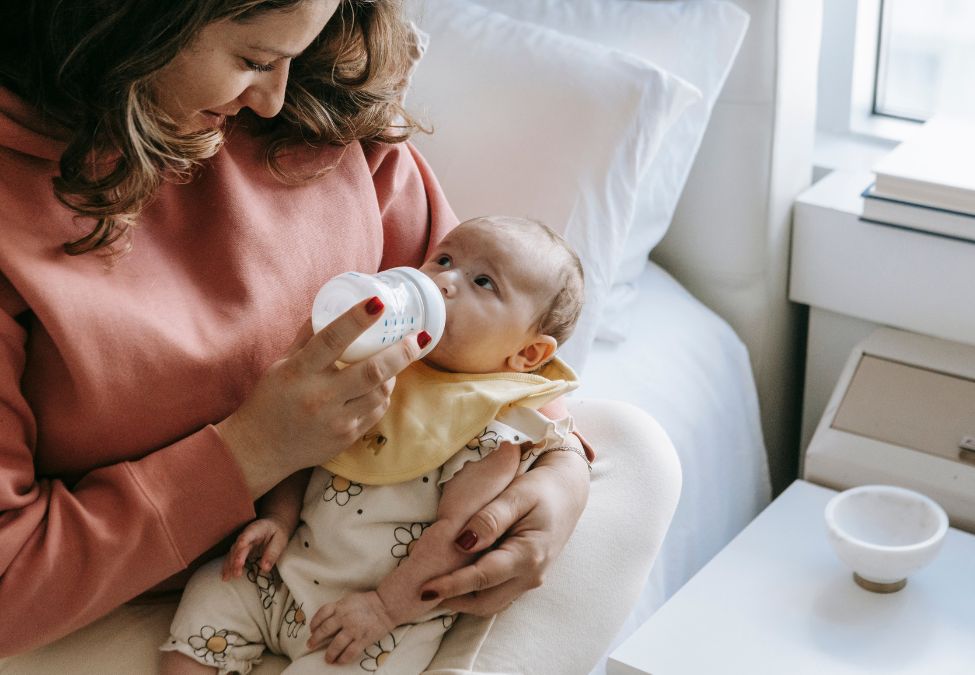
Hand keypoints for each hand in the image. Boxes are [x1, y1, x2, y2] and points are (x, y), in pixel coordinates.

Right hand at [216, 297, 426, 497]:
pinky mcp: (347, 437)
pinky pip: (376, 411)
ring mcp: (336, 421)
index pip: (332, 340)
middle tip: (419, 337)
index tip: (379, 303)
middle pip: (372, 372)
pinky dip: (383, 394)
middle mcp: (319, 397)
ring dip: (394, 373)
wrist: (262, 449)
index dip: (357, 320)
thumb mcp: (282, 363)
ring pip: (380, 393)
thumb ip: (308, 336)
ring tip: (398, 358)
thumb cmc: (270, 399)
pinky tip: (382, 383)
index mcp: (299, 372)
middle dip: (401, 352)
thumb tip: (331, 305)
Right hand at [221, 516, 290, 580]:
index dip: (243, 541)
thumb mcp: (280, 541)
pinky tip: (225, 576)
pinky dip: (228, 567)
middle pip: (239, 547)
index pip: (248, 534)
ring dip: (230, 565)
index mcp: (257, 529)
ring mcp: (241, 542)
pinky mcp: (239, 550)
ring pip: (232, 553)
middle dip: (237, 559)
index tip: (241, 548)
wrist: (273, 526)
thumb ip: (272, 553)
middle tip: (237, 573)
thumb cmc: (277, 533)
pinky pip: (232, 558)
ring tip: (228, 577)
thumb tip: (264, 568)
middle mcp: (246, 535)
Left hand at [306, 591, 394, 664]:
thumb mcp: (350, 600)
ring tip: (327, 659)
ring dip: (329, 654)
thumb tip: (327, 620)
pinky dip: (343, 658)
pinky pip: (350, 652)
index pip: (322, 614)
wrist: (386, 606)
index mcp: (340, 606)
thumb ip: (338, 608)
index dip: (314, 623)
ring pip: (336, 645)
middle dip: (315, 639)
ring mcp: (353, 629)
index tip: (311, 630)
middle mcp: (344, 617)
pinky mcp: (363, 639)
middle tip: (310, 645)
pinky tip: (340, 661)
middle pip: (324, 630)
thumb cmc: (368, 602)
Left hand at [418, 446, 590, 614]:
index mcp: (529, 555)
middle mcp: (531, 576)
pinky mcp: (524, 577)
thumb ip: (490, 519)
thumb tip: (463, 543)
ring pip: (490, 603)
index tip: (424, 589)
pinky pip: (496, 593)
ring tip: (434, 588)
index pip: (483, 578)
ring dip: (461, 600)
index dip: (451, 585)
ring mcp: (529, 580)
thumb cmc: (542, 488)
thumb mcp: (516, 495)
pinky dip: (474, 592)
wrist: (568, 491)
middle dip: (452, 600)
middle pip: (484, 602)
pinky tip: (455, 579)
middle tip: (421, 592)